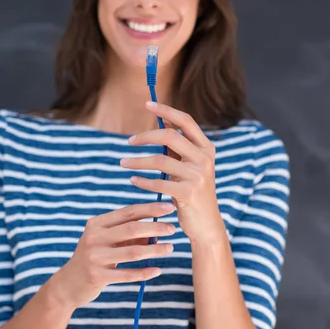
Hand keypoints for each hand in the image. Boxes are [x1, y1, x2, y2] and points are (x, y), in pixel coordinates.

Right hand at [49, 202, 176, 308]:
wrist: (68, 284)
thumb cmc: (94, 257)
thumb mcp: (108, 241)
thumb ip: (130, 235)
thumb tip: (158, 231)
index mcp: (97, 224)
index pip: (128, 212)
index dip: (151, 209)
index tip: (170, 208)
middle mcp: (94, 237)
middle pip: (132, 229)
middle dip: (156, 227)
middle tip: (173, 229)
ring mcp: (95, 257)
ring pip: (132, 252)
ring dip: (154, 250)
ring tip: (170, 248)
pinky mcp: (97, 276)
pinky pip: (126, 274)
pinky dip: (144, 272)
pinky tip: (157, 271)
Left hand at [120, 101, 226, 243]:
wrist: (206, 224)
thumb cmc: (193, 192)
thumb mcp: (190, 166)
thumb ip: (179, 146)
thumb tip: (164, 120)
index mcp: (207, 148)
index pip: (186, 121)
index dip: (166, 110)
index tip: (147, 104)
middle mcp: (205, 158)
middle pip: (170, 136)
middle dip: (146, 136)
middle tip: (129, 141)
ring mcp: (198, 175)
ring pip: (160, 160)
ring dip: (137, 161)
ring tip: (123, 163)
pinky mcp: (188, 193)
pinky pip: (159, 183)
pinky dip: (143, 181)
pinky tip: (132, 181)